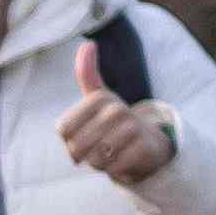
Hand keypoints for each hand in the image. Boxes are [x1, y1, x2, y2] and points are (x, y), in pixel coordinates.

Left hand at [47, 83, 179, 194]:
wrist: (151, 141)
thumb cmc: (115, 120)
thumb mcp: (99, 97)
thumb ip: (88, 72)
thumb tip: (89, 43)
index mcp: (100, 97)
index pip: (64, 130)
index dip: (68, 141)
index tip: (83, 137)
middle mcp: (117, 109)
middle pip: (78, 146)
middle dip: (83, 156)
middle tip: (95, 151)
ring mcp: (134, 128)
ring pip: (97, 158)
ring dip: (100, 164)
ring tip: (110, 155)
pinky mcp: (145, 147)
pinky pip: (115, 168)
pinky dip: (116, 171)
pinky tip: (124, 161)